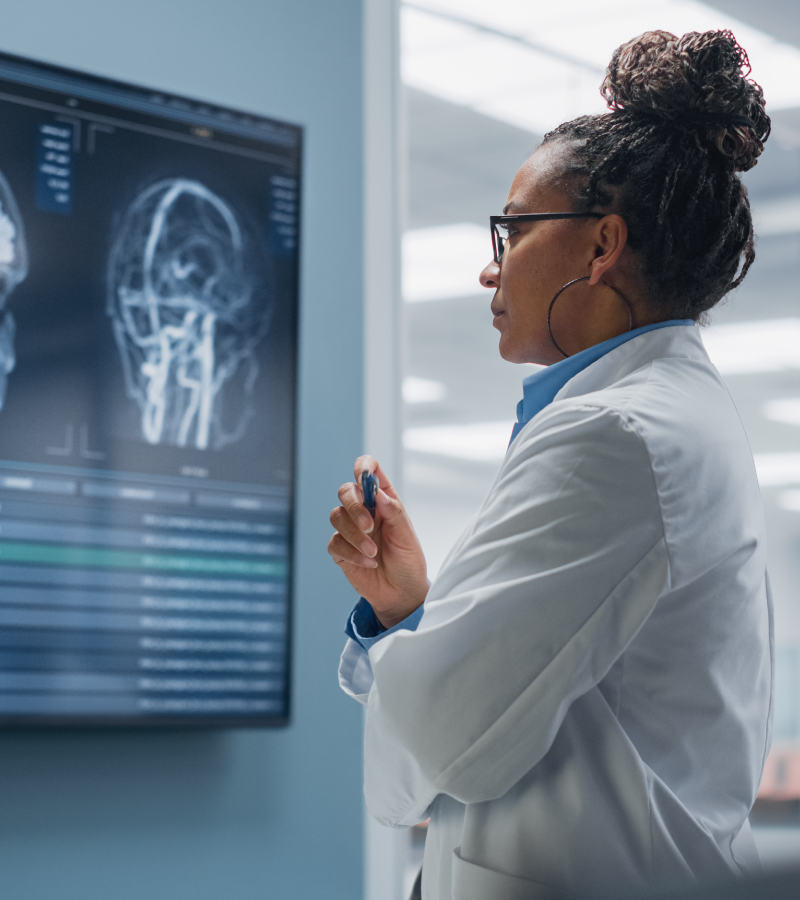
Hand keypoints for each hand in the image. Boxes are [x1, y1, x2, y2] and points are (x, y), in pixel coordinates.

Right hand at [328, 455, 428, 628]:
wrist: (401, 593)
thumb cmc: (408, 560)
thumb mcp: (407, 536)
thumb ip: (394, 512)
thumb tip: (377, 492)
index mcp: (383, 500)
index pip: (368, 470)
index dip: (364, 467)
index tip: (363, 475)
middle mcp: (364, 510)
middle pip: (346, 492)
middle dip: (355, 508)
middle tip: (369, 527)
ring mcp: (350, 529)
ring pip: (336, 516)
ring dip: (355, 536)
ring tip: (373, 553)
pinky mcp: (340, 549)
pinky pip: (335, 543)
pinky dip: (352, 553)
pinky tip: (368, 563)